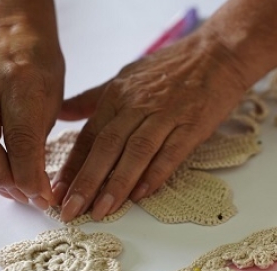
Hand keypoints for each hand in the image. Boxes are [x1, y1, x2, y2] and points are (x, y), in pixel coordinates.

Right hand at [0, 20, 64, 208]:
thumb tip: (36, 188)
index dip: (29, 174)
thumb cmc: (40, 69)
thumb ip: (41, 141)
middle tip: (26, 196)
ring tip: (12, 191)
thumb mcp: (54, 101)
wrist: (12, 37)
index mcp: (19, 80)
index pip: (19, 137)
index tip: (43, 197)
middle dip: (1, 179)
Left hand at [53, 30, 249, 221]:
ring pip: (136, 152)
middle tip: (71, 211)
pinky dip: (156, 173)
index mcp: (119, 95)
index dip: (72, 166)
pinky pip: (171, 152)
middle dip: (86, 182)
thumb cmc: (174, 67)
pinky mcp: (193, 124)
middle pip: (106, 147)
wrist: (219, 54)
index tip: (57, 192)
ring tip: (102, 211)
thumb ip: (94, 98)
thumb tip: (62, 112)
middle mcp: (138, 105)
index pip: (89, 136)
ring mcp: (166, 115)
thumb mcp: (128, 76)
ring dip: (117, 184)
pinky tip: (142, 195)